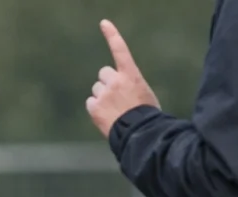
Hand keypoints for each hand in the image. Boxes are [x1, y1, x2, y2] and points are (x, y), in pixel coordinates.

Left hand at [86, 20, 159, 137]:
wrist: (139, 133)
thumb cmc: (145, 115)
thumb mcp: (143, 93)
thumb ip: (129, 85)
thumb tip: (120, 91)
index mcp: (131, 75)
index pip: (120, 50)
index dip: (112, 35)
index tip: (103, 23)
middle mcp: (116, 80)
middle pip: (103, 74)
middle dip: (107, 83)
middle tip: (117, 97)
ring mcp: (104, 93)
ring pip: (96, 89)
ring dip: (102, 96)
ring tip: (114, 109)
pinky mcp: (94, 106)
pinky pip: (91, 102)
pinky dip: (96, 108)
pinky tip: (106, 116)